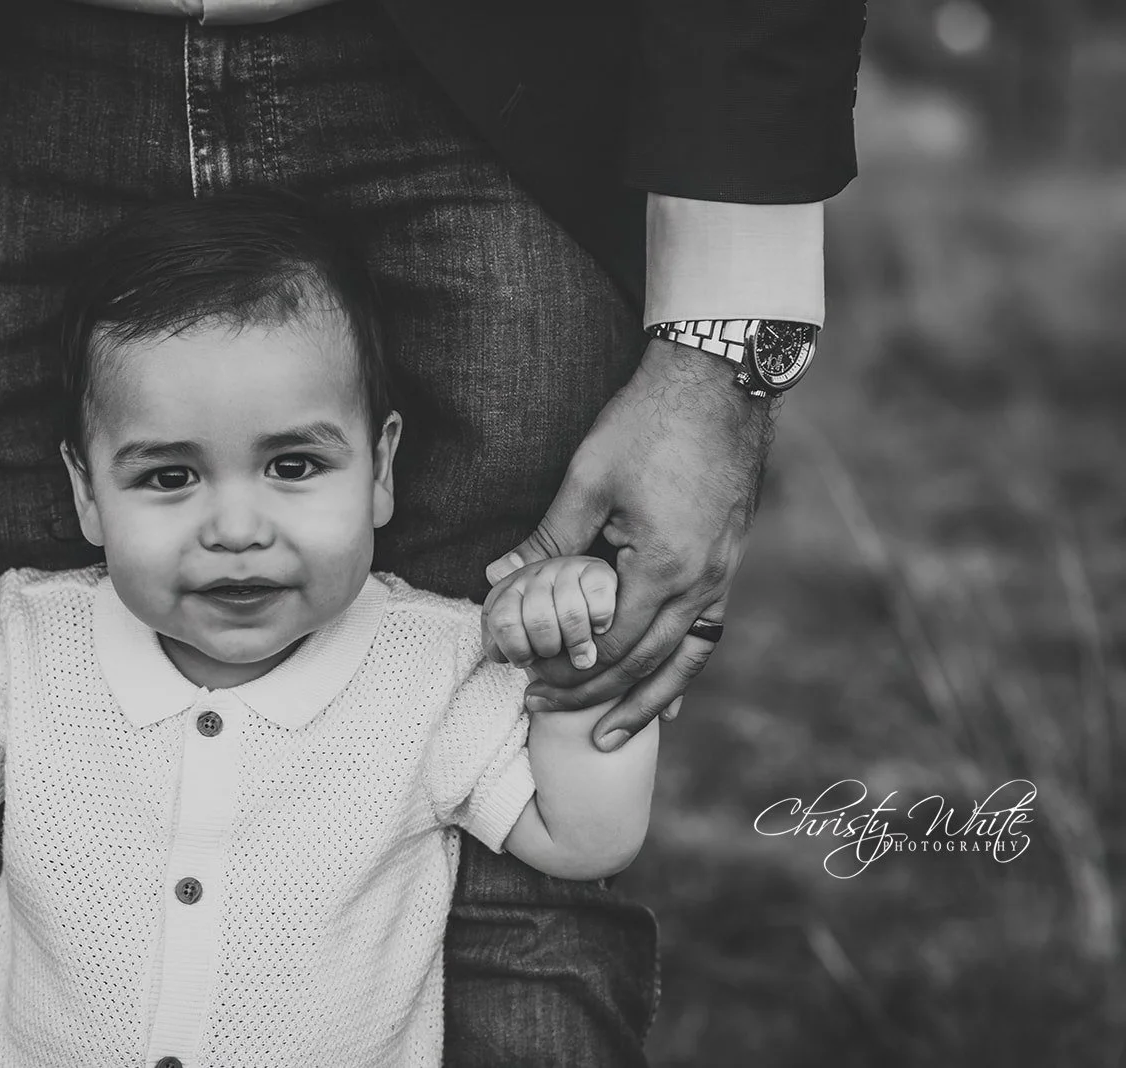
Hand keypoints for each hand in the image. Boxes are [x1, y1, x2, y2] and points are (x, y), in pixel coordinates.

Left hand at [482, 555, 616, 672]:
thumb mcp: (514, 632)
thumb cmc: (542, 622)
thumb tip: (499, 654)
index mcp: (508, 591)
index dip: (517, 649)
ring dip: (578, 643)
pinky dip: (601, 621)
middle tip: (556, 655)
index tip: (529, 659)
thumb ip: (501, 643)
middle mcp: (535, 574)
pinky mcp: (598, 570)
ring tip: (582, 655)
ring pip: (570, 613)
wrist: (582, 589)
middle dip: (548, 648)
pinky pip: (598, 601)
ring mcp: (566, 568)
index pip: (503, 621)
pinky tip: (599, 628)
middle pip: (538, 621)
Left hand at [485, 338, 773, 748]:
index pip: (606, 644)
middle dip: (593, 696)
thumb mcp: (588, 480)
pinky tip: (667, 690)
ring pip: (685, 660)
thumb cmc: (648, 423)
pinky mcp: (728, 561)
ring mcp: (723, 575)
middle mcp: (701, 584)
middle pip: (644, 664)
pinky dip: (681, 666)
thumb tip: (498, 580)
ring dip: (647, 700)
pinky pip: (706, 632)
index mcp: (663, 568)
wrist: (719, 380)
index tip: (524, 680)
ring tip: (614, 737)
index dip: (563, 668)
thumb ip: (547, 540)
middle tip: (544, 712)